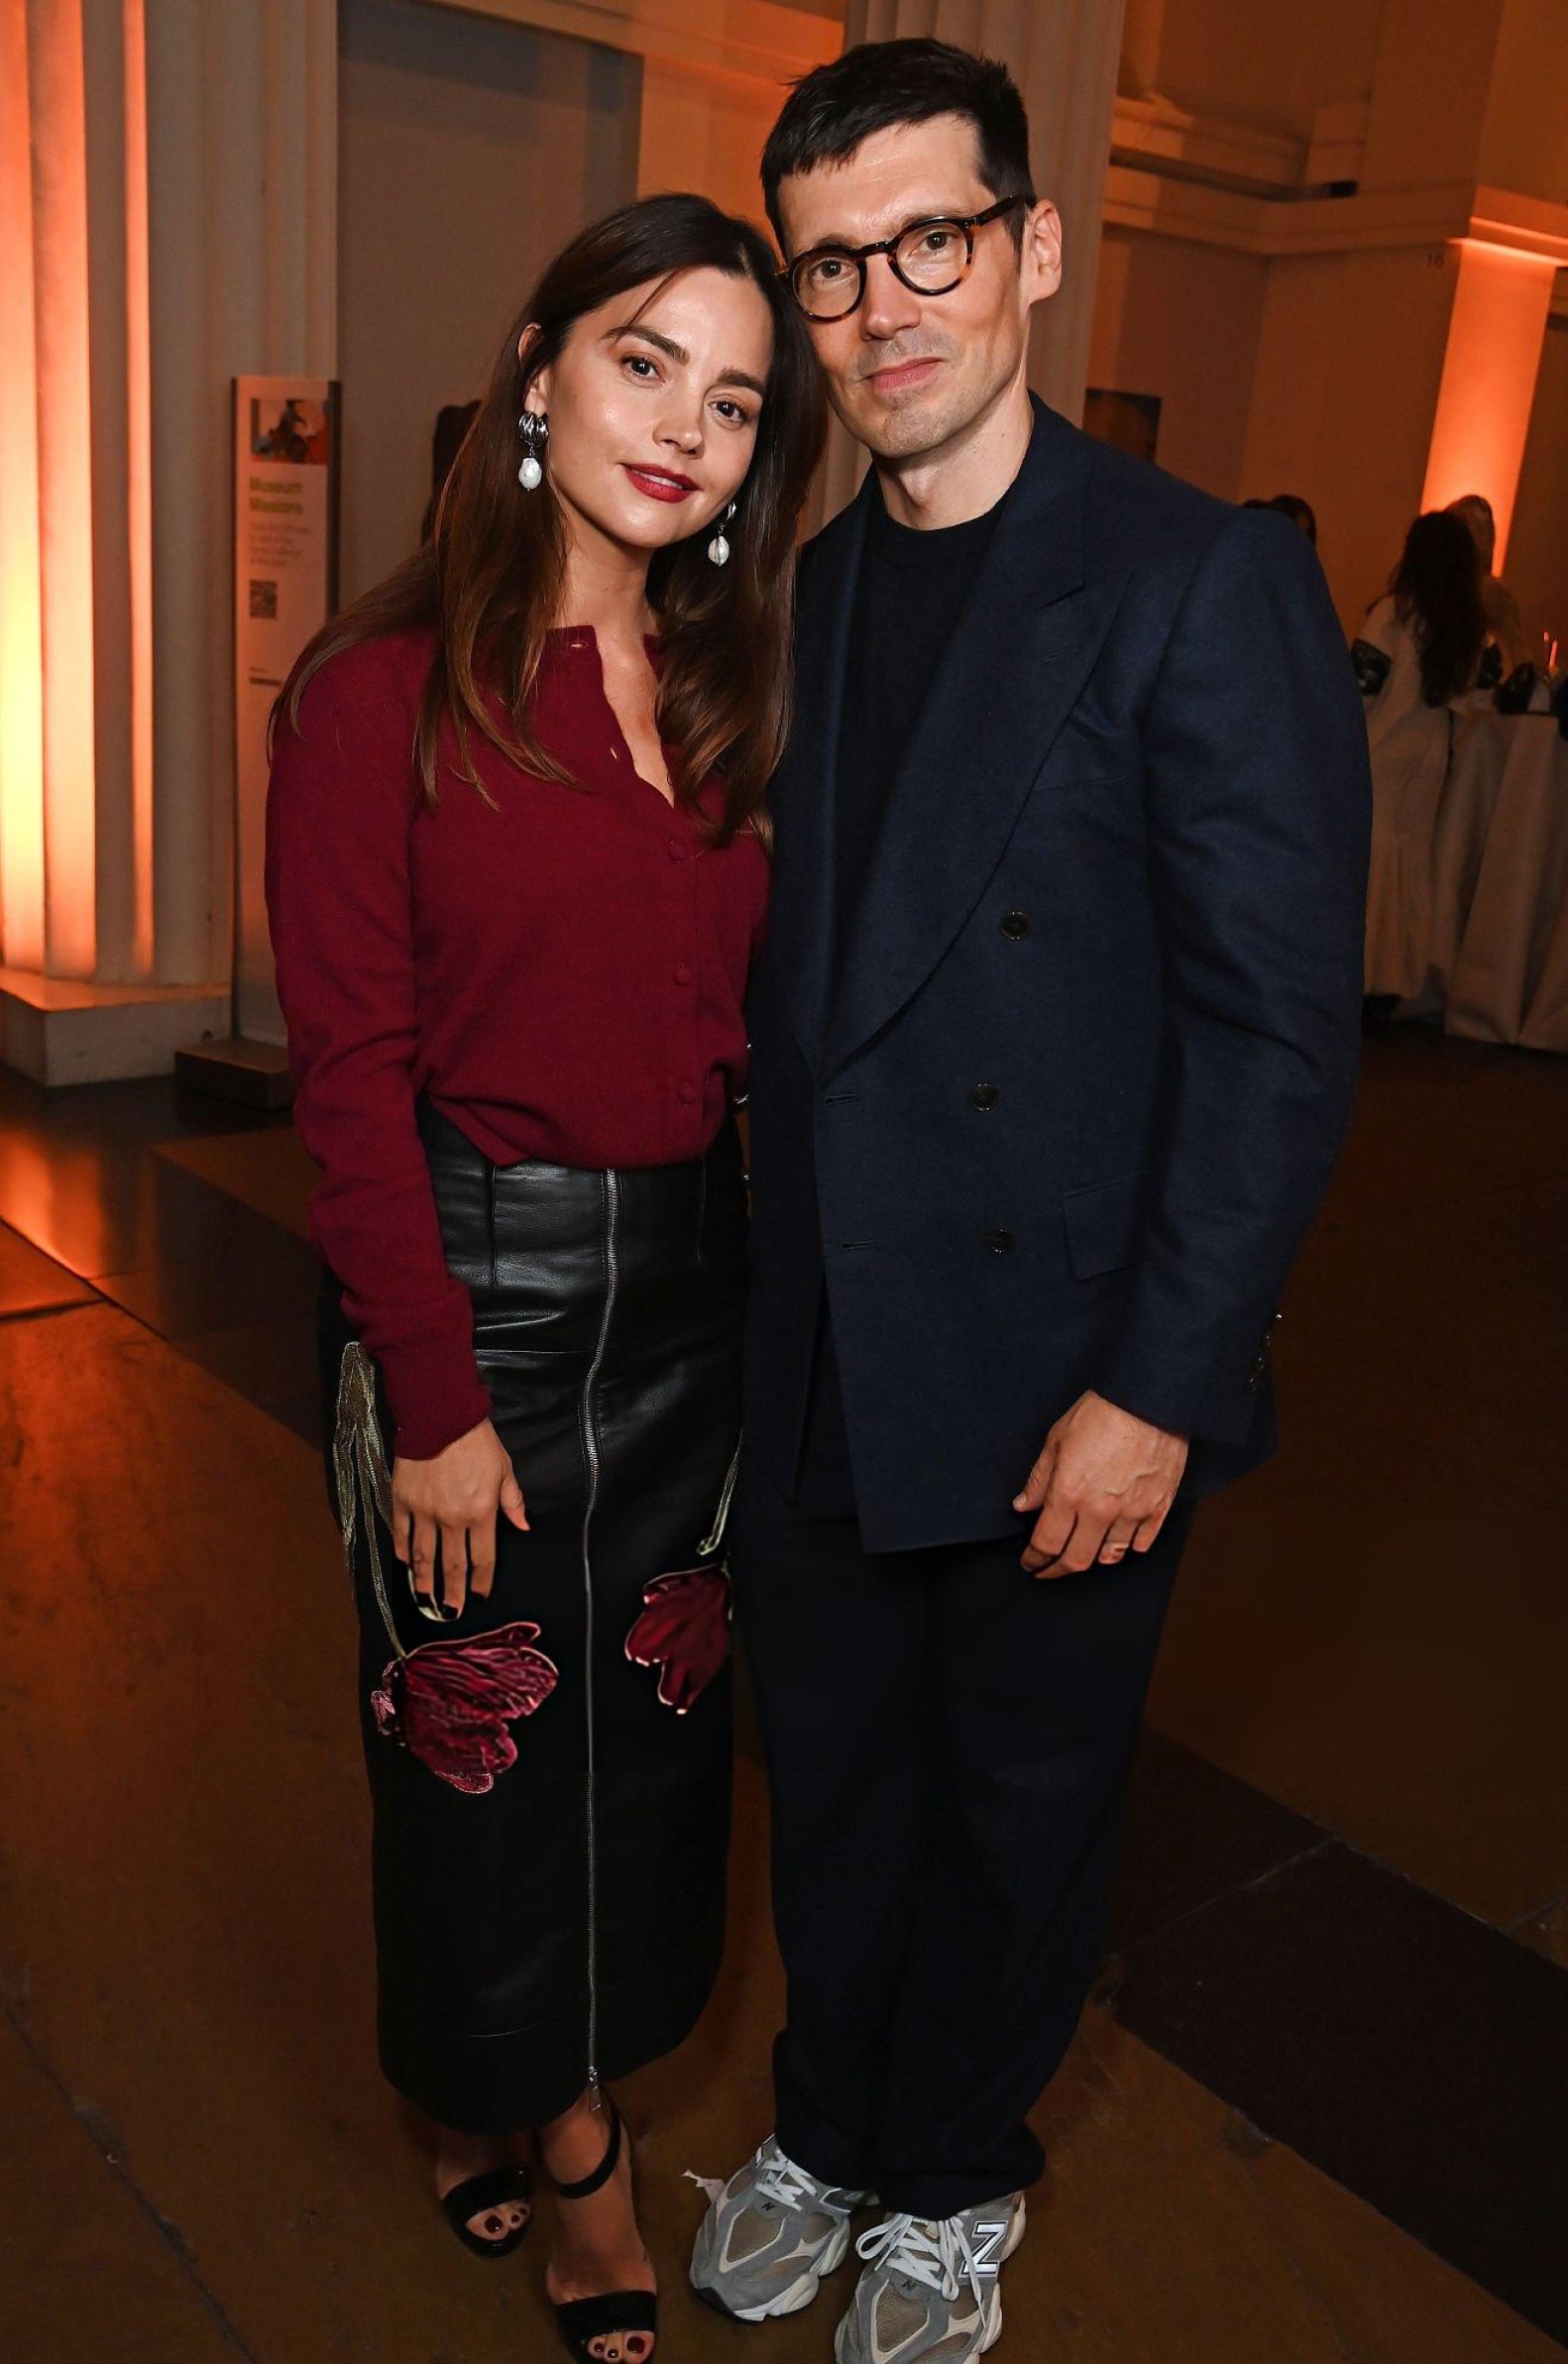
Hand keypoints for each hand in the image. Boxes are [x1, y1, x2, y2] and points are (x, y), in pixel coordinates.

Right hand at [391, 1419, 528, 1617]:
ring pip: (423, 1555)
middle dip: (452, 1592)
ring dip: (425, 1580)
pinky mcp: (402, 1501)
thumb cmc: (476, 1441)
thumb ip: (512, 1501)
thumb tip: (522, 1527)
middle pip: (452, 1564)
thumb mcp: (504, 1469)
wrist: (440, 1416)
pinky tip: (405, 1564)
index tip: (480, 1594)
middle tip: (451, 1611)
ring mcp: (424, 1512)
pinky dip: (402, 1551)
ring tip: (425, 1599)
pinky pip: (401, 1533)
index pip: (483, 1557)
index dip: (482, 1580)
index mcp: (481, 1512)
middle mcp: (452, 1518)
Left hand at [1012, 1391, 1187, 1576]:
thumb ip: (1039, 1479)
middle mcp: (1100, 1510)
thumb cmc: (1102, 1412)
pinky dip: (1127, 1548)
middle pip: (1076, 1560)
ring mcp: (1133, 1512)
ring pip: (1110, 1556)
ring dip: (1092, 1560)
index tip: (1029, 1562)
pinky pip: (1142, 1543)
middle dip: (1057, 1570)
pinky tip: (1118, 1544)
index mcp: (1069, 1494)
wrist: (1149, 1398)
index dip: (1034, 1559)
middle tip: (1048, 1570)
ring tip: (1082, 1554)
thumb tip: (1023, 1506)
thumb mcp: (1057, 1440)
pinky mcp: (1159, 1507)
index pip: (1046, 1543)